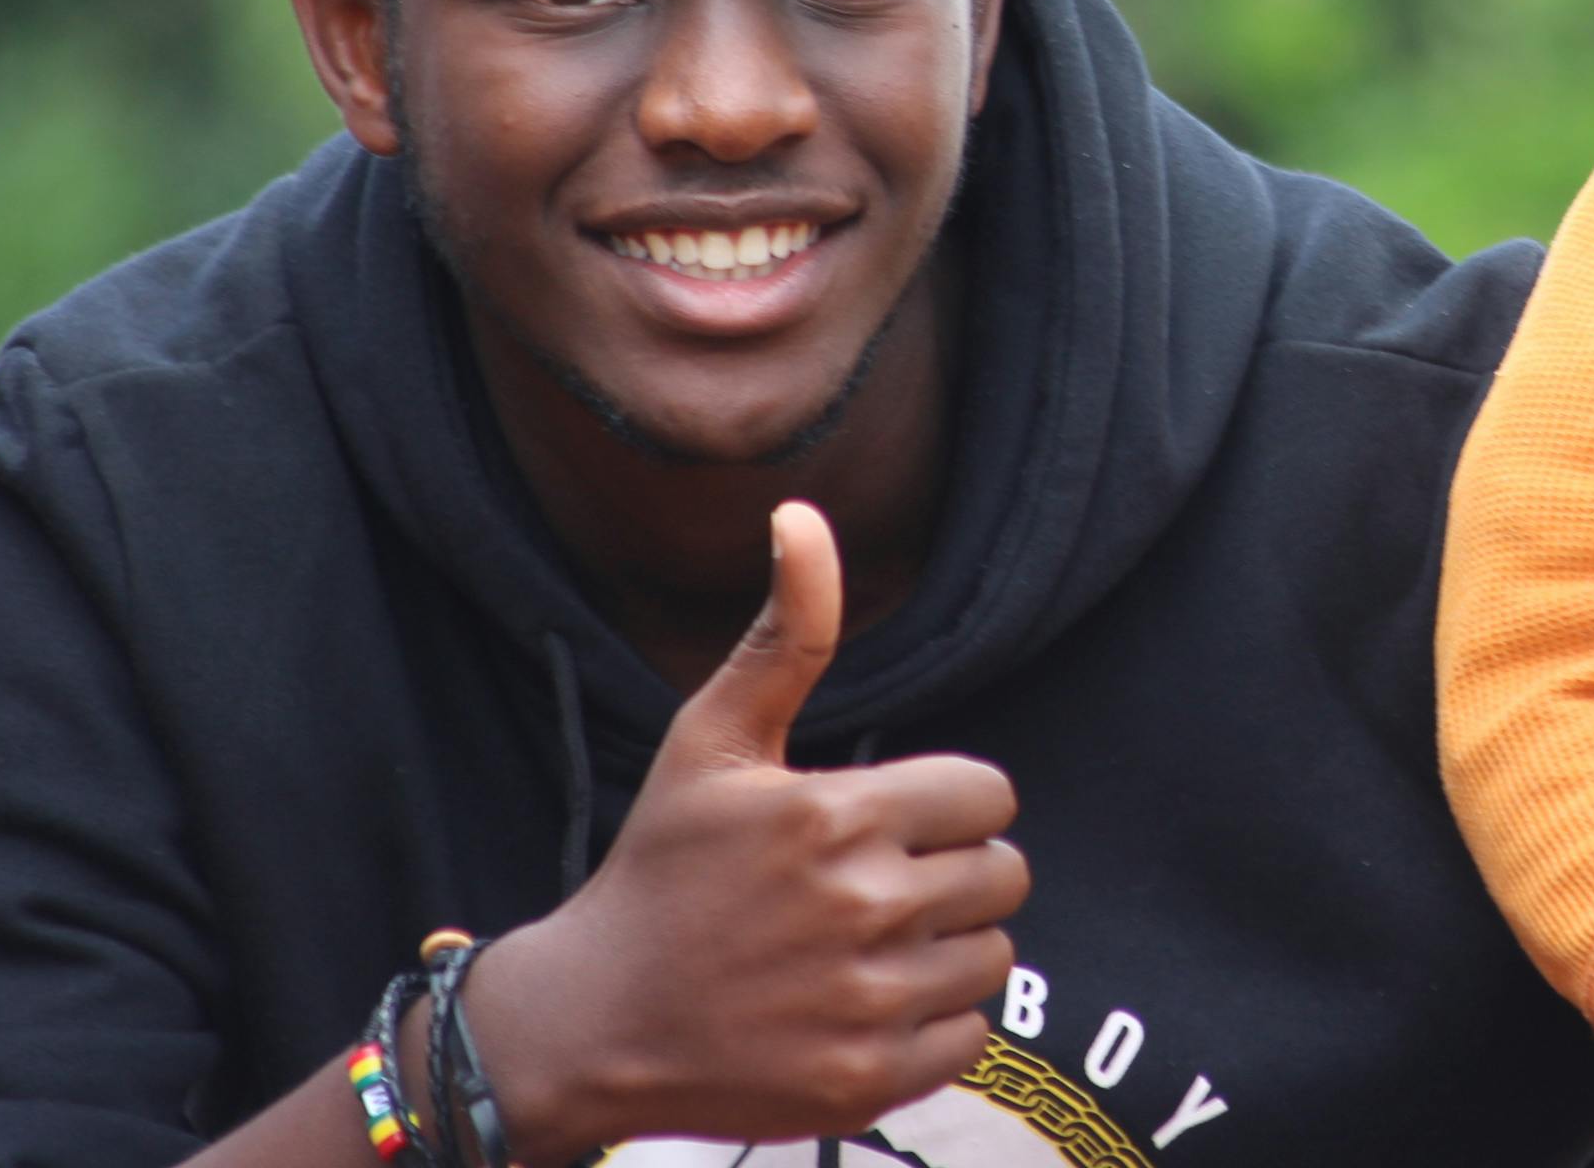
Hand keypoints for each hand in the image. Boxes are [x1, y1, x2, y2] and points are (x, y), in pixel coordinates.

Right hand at [460, 502, 1029, 1154]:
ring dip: (948, 949)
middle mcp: (861, 908)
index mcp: (837, 816)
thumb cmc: (661, 869)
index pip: (989, 796)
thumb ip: (786, 633)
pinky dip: (934, 1024)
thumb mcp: (711, 740)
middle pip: (1004, 874)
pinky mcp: (865, 1080)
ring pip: (994, 955)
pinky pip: (970, 1035)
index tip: (894, 823)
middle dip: (953, 873)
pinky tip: (866, 1006)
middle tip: (879, 887)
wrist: (589, 1022)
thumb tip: (804, 514)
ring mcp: (866, 1002)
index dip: (949, 806)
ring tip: (869, 947)